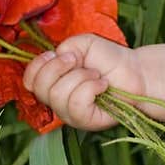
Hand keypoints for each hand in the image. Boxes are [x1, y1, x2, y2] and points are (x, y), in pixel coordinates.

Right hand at [22, 34, 142, 131]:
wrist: (135, 72)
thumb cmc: (109, 58)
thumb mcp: (83, 43)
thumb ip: (64, 47)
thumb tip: (56, 60)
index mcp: (52, 81)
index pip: (28, 80)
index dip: (40, 65)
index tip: (61, 55)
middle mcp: (56, 100)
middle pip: (39, 87)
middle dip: (61, 67)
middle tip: (81, 63)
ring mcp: (69, 113)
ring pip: (58, 94)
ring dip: (81, 77)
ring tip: (96, 76)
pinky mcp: (84, 121)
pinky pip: (76, 104)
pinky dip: (91, 88)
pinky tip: (102, 85)